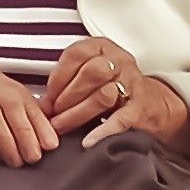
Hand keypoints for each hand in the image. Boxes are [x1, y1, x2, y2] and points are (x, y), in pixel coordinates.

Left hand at [42, 37, 187, 150]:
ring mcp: (132, 83)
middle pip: (91, 73)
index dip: (58, 76)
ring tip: (62, 126)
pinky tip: (87, 141)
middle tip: (52, 114)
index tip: (48, 95)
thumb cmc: (109, 86)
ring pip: (103, 95)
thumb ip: (65, 84)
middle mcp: (120, 61)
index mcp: (103, 47)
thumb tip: (40, 105)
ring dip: (78, 112)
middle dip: (67, 96)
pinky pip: (121, 119)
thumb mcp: (88, 75)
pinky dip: (102, 131)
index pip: (77, 54)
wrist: (149, 102)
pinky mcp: (140, 108)